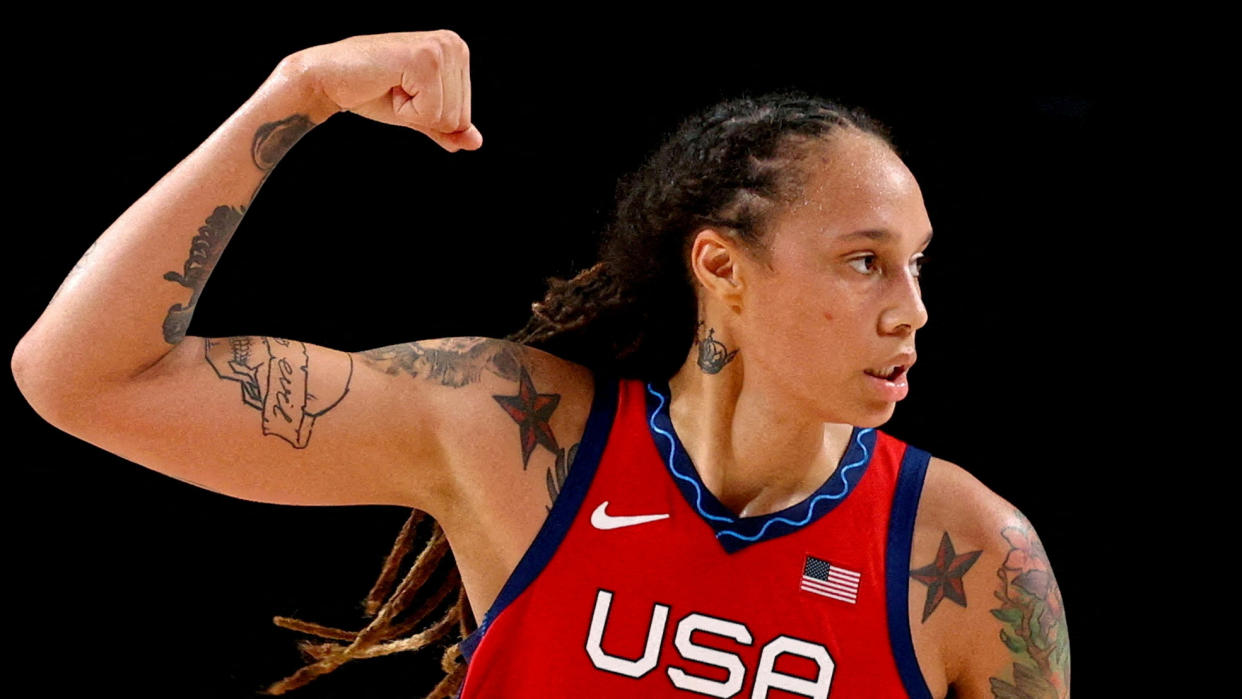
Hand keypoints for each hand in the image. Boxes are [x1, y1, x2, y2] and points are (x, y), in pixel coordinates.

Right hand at [285, 30, 480, 151]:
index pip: (464, 115)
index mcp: (457, 52)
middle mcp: (454, 44)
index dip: (429, 116)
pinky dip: (405, 110)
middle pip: (459, 117)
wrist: (328, 79)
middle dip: (423, 115)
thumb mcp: (417, 114)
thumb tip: (476, 143)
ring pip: (447, 117)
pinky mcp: (424, 59)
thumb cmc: (372, 92)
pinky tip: (388, 85)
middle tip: (395, 90)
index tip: (404, 93)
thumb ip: (447, 128)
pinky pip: (430, 112)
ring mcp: (440, 49)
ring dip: (413, 112)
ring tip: (391, 86)